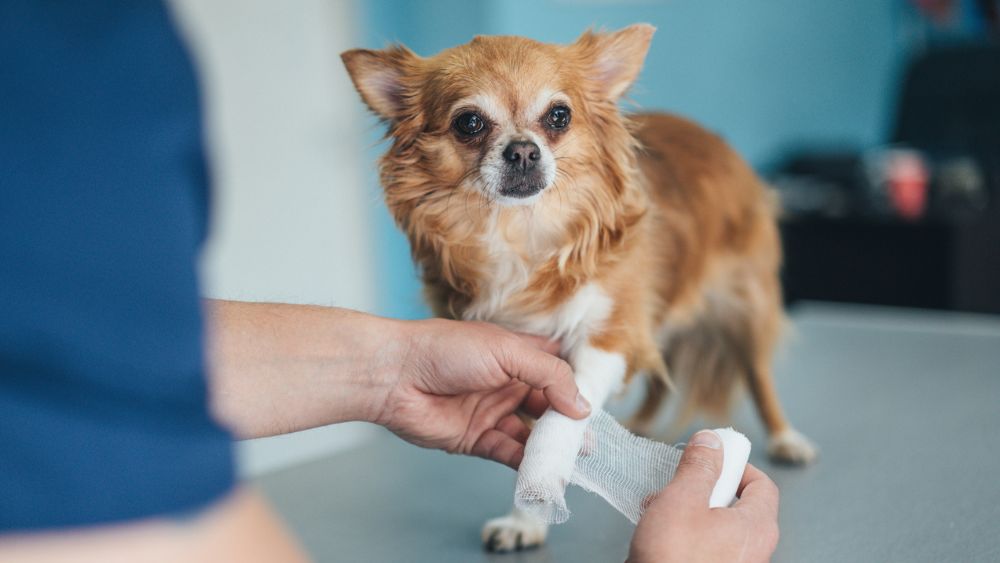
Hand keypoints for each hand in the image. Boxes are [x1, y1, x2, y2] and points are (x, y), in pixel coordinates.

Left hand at [373, 318, 590, 467]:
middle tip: (588, 442)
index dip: (574, 385)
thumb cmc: (446, 350)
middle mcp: (506, 383)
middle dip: (567, 424)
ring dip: (549, 447)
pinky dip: (525, 463)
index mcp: (515, 354)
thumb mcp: (507, 351)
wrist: (394, 375)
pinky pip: (508, 453)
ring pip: (530, 433)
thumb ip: (549, 376)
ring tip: (570, 460)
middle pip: (547, 406)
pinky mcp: (475, 438)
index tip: (595, 403)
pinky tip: (541, 470)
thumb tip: (581, 405)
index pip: (555, 370)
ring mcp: (491, 411)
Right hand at [628, 431, 779, 562]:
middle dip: (704, 488)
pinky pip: (705, 547)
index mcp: (757, 526)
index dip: (737, 465)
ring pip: (717, 527)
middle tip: (681, 485)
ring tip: (662, 512)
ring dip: (689, 512)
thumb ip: (699, 466)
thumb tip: (712, 441)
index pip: (762, 484)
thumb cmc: (674, 560)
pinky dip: (685, 535)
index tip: (713, 457)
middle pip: (738, 504)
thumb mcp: (682, 499)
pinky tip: (660, 535)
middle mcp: (754, 551)